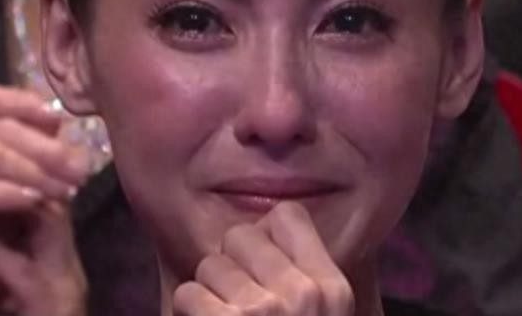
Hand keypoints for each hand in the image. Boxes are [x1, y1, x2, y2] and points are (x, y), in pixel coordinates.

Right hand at [0, 85, 92, 315]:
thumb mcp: (19, 185)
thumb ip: (34, 154)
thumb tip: (61, 123)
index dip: (25, 103)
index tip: (59, 119)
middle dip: (43, 146)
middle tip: (78, 167)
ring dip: (32, 169)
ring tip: (64, 188)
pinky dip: (7, 192)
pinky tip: (34, 200)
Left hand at [174, 202, 353, 315]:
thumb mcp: (325, 313)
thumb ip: (304, 276)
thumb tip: (265, 225)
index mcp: (333, 290)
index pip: (289, 215)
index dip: (265, 238)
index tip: (258, 270)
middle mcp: (304, 295)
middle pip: (242, 235)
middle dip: (232, 267)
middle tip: (239, 306)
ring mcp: (264, 311)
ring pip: (210, 265)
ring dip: (208, 296)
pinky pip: (187, 294)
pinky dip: (190, 314)